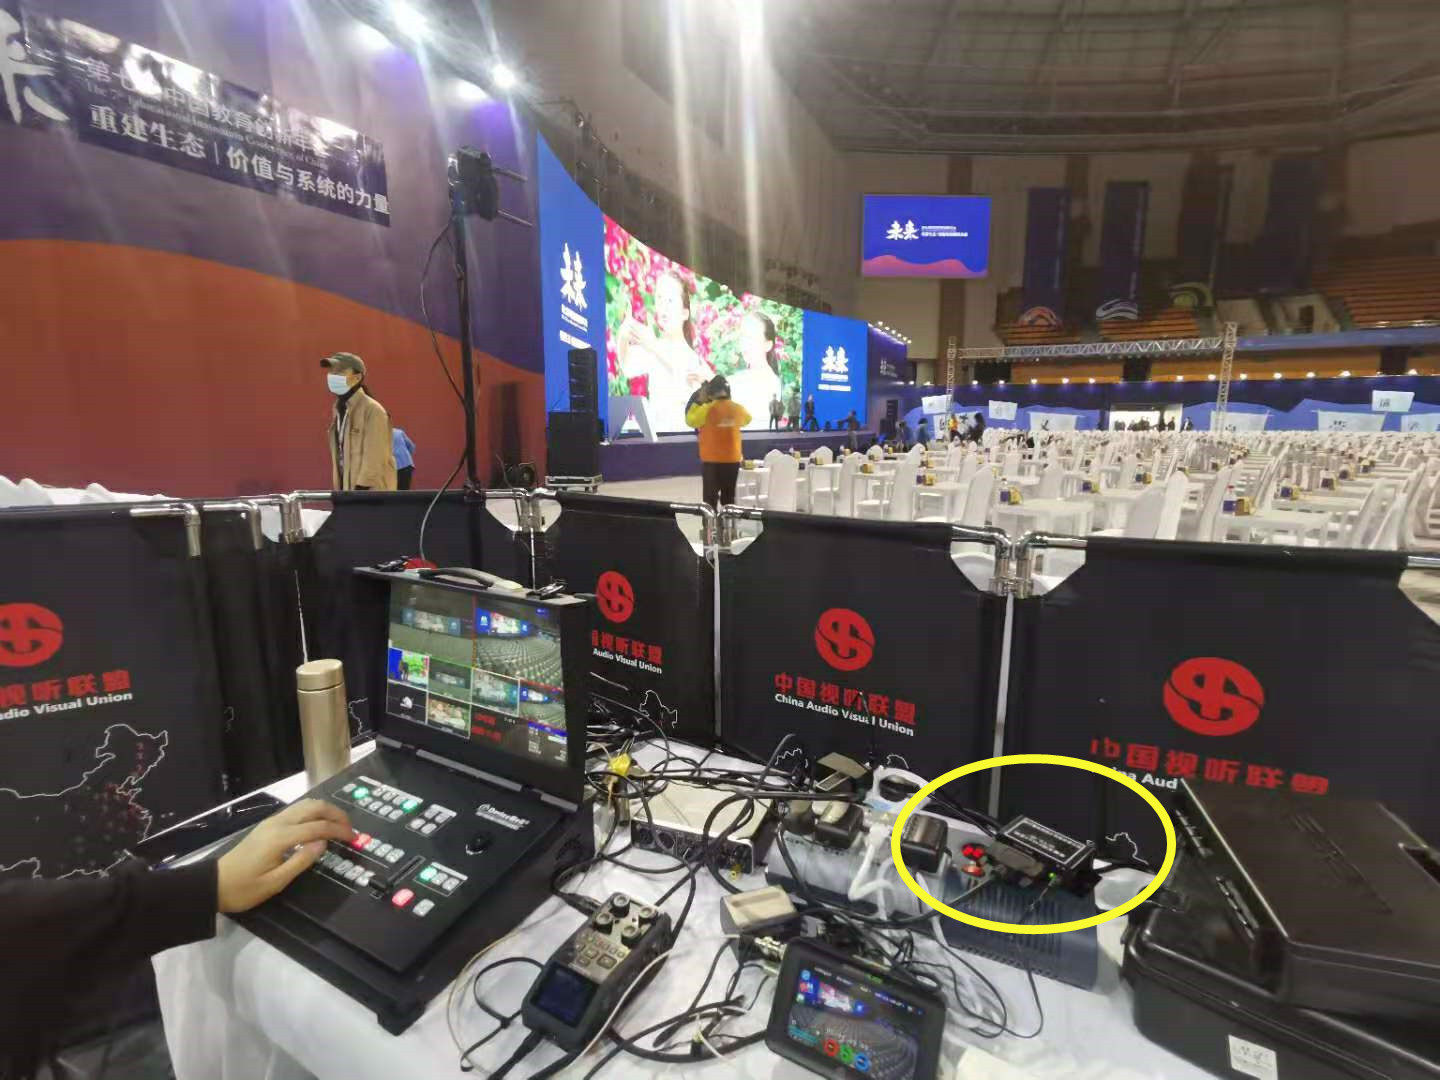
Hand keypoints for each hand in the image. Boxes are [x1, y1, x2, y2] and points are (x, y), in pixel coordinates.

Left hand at [216, 798, 352, 912]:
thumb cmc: (244, 889)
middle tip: (350, 828)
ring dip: (325, 810)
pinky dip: (313, 812)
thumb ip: (301, 861)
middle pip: (313, 807)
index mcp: (281, 837)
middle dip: (336, 814)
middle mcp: (277, 823)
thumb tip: (323, 844)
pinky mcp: (268, 825)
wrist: (214, 885)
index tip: (354, 838)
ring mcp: (272, 822)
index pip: (318, 827)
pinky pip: (296, 810)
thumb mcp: (275, 883)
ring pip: (305, 804)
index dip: (339, 830)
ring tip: (338, 825)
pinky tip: (319, 824)